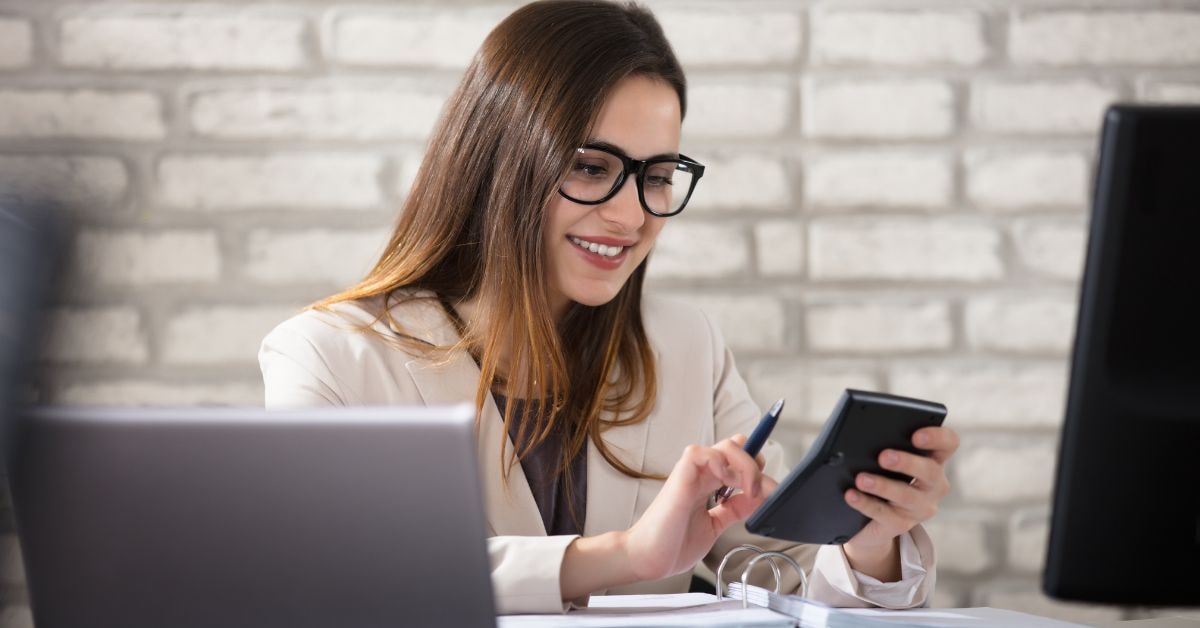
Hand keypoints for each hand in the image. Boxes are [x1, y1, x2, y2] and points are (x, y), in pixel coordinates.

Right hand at [621, 434, 769, 581]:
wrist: (647, 559)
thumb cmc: (673, 545)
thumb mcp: (715, 526)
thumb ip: (733, 510)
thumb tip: (758, 498)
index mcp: (708, 485)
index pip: (736, 460)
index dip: (756, 466)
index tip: (769, 489)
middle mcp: (701, 475)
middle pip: (736, 448)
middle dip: (756, 464)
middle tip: (763, 490)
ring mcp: (690, 474)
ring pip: (725, 446)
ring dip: (745, 464)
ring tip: (749, 489)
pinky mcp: (680, 478)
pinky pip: (700, 453)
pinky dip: (720, 462)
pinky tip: (726, 482)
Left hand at [841, 426, 958, 580]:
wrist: (868, 520)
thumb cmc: (879, 476)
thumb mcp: (885, 461)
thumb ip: (882, 445)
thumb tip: (861, 436)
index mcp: (933, 460)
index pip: (948, 444)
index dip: (937, 437)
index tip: (916, 436)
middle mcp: (934, 485)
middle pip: (930, 471)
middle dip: (907, 462)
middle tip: (884, 457)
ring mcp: (920, 507)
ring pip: (906, 496)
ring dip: (883, 486)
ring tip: (861, 479)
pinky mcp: (901, 524)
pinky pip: (885, 514)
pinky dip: (866, 503)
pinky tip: (851, 495)